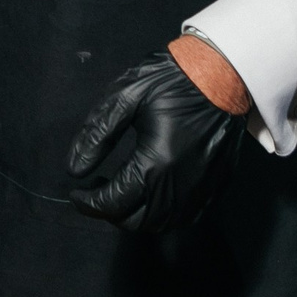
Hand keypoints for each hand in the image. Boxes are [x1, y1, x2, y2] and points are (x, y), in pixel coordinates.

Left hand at [66, 42, 247, 232]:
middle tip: (97, 191)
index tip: (77, 192)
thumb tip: (75, 170)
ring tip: (122, 191)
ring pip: (162, 224)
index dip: (88, 203)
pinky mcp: (217, 185)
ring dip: (136, 215)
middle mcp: (181, 185)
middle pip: (137, 221)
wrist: (222, 72)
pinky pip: (186, 216)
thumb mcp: (124, 98)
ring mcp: (203, 188)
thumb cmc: (171, 80)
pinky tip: (152, 192)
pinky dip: (163, 214)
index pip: (113, 202)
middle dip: (110, 212)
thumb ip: (96, 136)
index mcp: (155, 163)